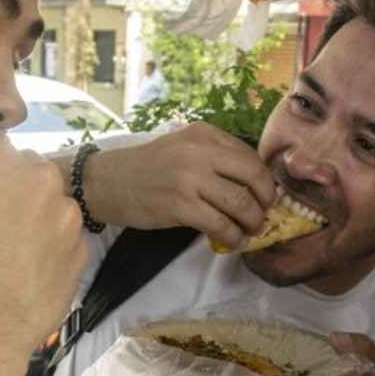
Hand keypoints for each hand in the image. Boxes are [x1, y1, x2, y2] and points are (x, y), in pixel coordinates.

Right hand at [0, 129, 86, 354]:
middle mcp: (37, 175)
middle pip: (31, 168)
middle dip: (20, 188)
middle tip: (2, 223)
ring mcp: (66, 210)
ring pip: (56, 204)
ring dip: (43, 219)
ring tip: (20, 255)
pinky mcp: (82, 245)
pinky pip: (67, 238)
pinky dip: (55, 249)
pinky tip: (35, 274)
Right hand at [86, 123, 276, 248]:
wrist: (108, 181)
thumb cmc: (148, 167)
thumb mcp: (182, 147)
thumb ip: (214, 156)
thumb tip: (254, 181)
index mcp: (204, 134)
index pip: (249, 156)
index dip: (264, 179)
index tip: (266, 195)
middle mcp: (200, 152)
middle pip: (253, 177)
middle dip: (266, 200)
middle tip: (264, 214)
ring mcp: (190, 178)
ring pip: (240, 203)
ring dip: (253, 221)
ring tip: (252, 230)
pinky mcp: (180, 206)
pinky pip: (220, 224)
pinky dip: (234, 236)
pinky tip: (235, 241)